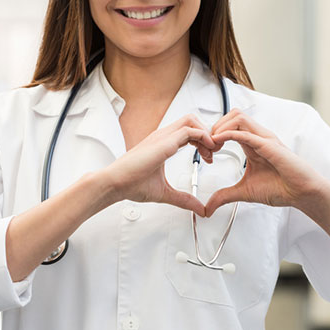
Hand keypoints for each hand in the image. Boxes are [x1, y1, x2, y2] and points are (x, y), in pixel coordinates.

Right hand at [103, 114, 217, 216]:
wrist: (115, 183)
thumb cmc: (131, 184)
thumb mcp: (165, 192)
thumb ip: (183, 199)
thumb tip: (199, 209)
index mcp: (162, 144)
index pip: (188, 132)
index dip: (203, 141)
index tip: (209, 156)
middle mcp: (162, 136)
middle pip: (192, 120)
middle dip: (207, 133)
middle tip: (215, 151)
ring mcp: (162, 137)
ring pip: (191, 120)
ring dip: (206, 132)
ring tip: (212, 150)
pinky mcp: (163, 142)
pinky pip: (189, 130)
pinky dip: (202, 137)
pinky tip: (207, 151)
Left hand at [204, 109, 329, 216]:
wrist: (303, 194)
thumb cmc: (282, 188)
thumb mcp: (244, 192)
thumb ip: (225, 196)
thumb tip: (208, 208)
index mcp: (252, 143)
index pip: (229, 125)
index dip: (213, 134)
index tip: (206, 152)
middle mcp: (258, 137)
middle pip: (232, 115)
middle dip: (214, 126)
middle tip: (208, 146)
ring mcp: (264, 139)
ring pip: (238, 117)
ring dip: (220, 127)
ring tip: (213, 145)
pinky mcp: (270, 145)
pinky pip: (246, 132)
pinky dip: (229, 134)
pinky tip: (219, 142)